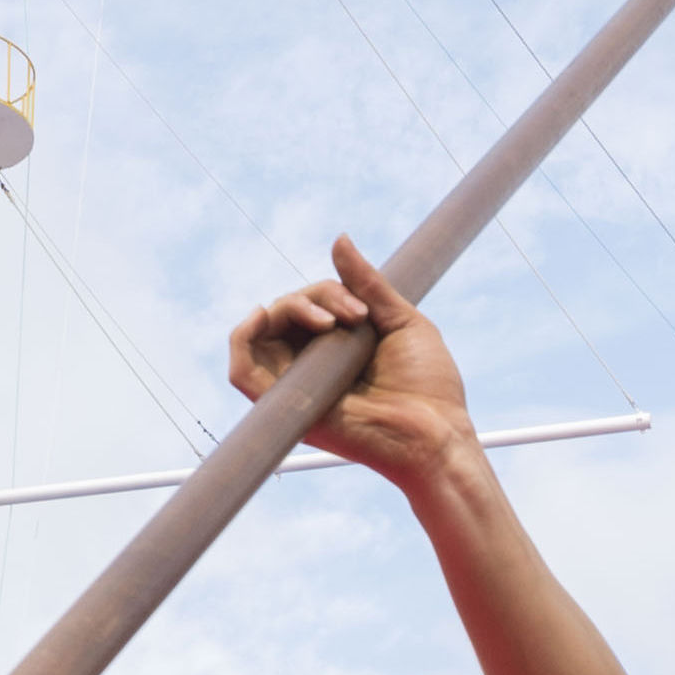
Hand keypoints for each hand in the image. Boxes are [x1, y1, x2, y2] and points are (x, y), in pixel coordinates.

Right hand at [229, 234, 470, 480]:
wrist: (433, 434)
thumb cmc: (427, 386)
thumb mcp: (401, 320)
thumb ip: (367, 283)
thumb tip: (339, 239)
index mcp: (337, 345)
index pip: (309, 304)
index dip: (327, 293)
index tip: (364, 311)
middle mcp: (312, 364)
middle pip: (284, 313)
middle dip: (315, 298)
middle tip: (355, 317)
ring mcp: (297, 384)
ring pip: (265, 332)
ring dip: (288, 310)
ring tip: (326, 323)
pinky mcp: (286, 405)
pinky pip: (242, 372)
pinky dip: (240, 340)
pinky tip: (257, 315)